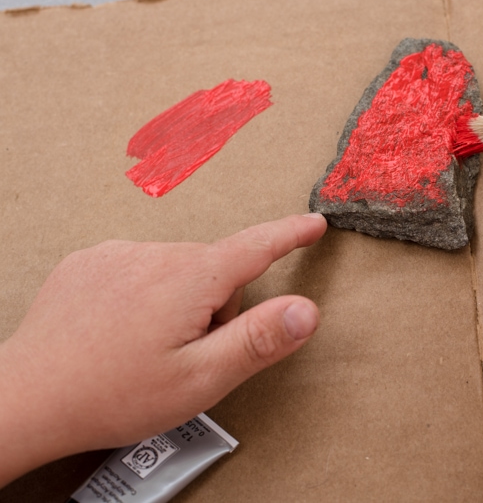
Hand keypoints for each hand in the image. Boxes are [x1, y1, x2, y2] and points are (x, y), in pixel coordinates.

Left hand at [0, 213, 326, 486]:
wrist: (27, 399)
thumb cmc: (113, 395)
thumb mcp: (201, 379)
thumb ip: (259, 340)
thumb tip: (307, 310)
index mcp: (189, 280)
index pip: (256, 247)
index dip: (290, 235)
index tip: (313, 223)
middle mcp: (154, 254)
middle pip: (216, 269)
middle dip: (218, 305)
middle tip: (189, 353)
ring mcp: (118, 255)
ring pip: (178, 269)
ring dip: (180, 301)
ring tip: (149, 347)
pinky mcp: (90, 263)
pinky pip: (140, 268)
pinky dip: (145, 294)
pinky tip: (122, 330)